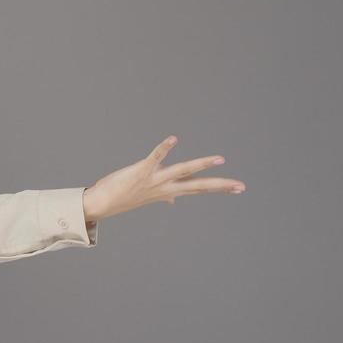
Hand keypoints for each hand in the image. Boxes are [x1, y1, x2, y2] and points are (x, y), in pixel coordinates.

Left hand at [82, 136, 244, 222]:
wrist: (101, 204)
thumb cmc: (124, 197)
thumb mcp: (149, 197)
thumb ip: (164, 195)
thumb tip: (173, 200)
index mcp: (169, 190)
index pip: (198, 187)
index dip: (219, 187)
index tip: (238, 188)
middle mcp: (165, 187)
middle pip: (198, 185)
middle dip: (220, 184)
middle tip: (240, 185)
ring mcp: (153, 179)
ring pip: (182, 171)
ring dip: (200, 164)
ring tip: (219, 159)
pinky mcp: (140, 171)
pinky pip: (155, 158)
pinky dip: (164, 148)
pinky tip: (174, 139)